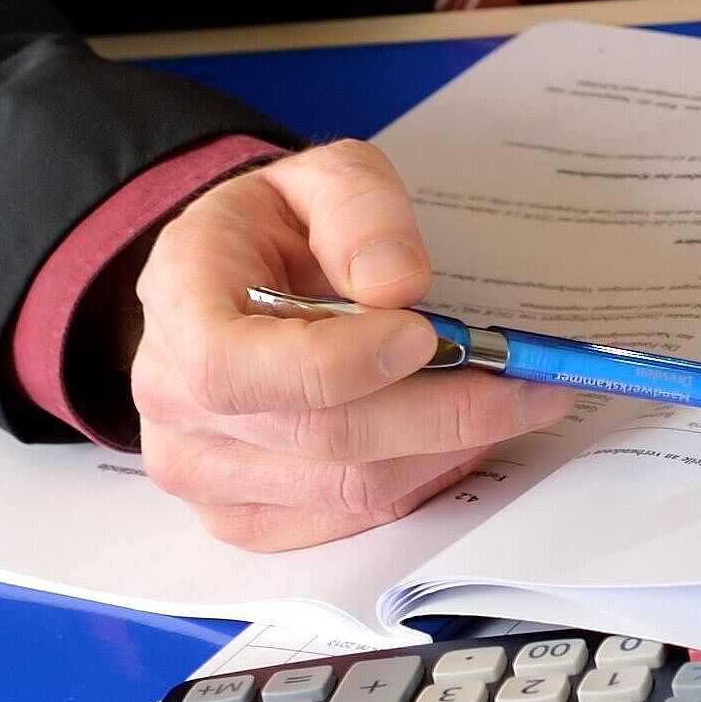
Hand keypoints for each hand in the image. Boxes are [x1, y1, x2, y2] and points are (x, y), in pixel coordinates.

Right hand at [131, 140, 576, 549]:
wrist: (234, 283)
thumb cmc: (275, 232)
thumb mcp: (318, 179)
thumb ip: (357, 210)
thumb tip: (397, 283)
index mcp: (178, 302)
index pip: (236, 365)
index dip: (336, 363)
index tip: (424, 334)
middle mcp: (172, 400)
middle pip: (321, 437)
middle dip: (442, 410)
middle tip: (528, 380)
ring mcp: (201, 472)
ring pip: (348, 489)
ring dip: (446, 449)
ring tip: (508, 402)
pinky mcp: (243, 518)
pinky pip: (349, 522)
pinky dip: (421, 481)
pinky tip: (455, 438)